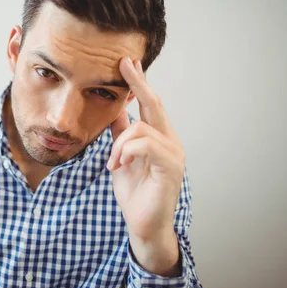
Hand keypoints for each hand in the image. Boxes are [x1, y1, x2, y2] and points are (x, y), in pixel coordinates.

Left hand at [107, 57, 184, 274]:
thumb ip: (120, 133)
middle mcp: (171, 142)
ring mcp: (174, 154)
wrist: (143, 224)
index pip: (151, 104)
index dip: (140, 83)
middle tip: (125, 63)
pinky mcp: (170, 167)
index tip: (128, 62)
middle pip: (156, 105)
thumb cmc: (135, 192)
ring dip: (120, 144)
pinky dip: (126, 152)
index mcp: (160, 138)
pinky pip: (145, 145)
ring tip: (113, 163)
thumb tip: (114, 108)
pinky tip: (118, 166)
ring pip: (142, 128)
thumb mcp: (121, 155)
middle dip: (139, 83)